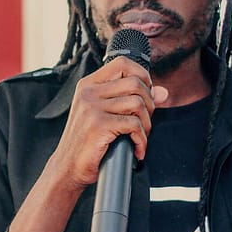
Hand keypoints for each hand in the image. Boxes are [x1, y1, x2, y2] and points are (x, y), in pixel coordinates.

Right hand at [50, 57, 168, 188]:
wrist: (67, 167)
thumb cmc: (88, 142)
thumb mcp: (107, 115)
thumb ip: (133, 99)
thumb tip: (163, 92)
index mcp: (89, 85)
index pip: (123, 63)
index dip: (142, 76)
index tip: (146, 95)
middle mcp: (89, 92)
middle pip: (135, 83)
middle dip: (149, 104)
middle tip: (144, 123)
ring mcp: (92, 108)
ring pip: (138, 103)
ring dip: (147, 124)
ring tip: (140, 137)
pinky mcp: (98, 125)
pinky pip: (134, 125)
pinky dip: (142, 140)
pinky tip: (137, 150)